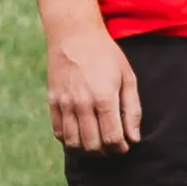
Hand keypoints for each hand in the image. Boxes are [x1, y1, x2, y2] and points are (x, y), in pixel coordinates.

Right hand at [47, 22, 141, 154]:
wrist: (74, 33)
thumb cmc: (105, 54)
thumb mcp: (127, 76)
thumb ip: (132, 109)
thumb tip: (133, 138)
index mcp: (104, 97)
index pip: (112, 139)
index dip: (120, 148)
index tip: (124, 145)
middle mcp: (83, 103)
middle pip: (93, 145)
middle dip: (105, 152)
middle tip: (111, 145)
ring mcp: (65, 102)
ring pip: (73, 143)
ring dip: (87, 150)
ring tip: (95, 143)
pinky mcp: (52, 100)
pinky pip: (58, 132)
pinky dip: (69, 140)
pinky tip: (79, 134)